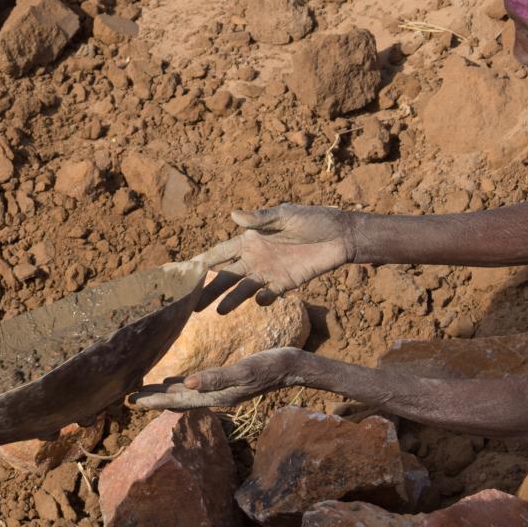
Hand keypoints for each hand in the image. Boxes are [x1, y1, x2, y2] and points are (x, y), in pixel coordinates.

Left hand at [130, 348, 305, 409]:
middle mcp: (213, 396)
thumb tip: (188, 383)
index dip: (154, 401)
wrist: (291, 367)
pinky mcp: (224, 380)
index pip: (176, 401)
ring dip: (162, 393)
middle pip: (175, 400)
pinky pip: (195, 385)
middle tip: (126, 398)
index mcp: (214, 396)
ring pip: (183, 394)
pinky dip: (179, 385)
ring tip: (142, 392)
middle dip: (152, 399)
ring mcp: (219, 389)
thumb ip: (217, 378)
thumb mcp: (243, 371)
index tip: (131, 401)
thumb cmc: (269, 367)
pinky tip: (171, 381)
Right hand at [194, 204, 356, 312]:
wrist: (341, 236)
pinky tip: (258, 301)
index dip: (204, 262)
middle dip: (209, 289)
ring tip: (218, 312)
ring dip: (231, 300)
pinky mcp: (286, 284)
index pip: (221, 253)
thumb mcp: (286, 215)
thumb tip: (233, 214)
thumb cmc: (313, 220)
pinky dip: (262, 299)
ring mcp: (269, 273)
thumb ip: (260, 219)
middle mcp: (255, 258)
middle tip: (192, 304)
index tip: (185, 272)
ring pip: (243, 289)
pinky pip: (269, 295)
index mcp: (250, 240)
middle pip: (226, 276)